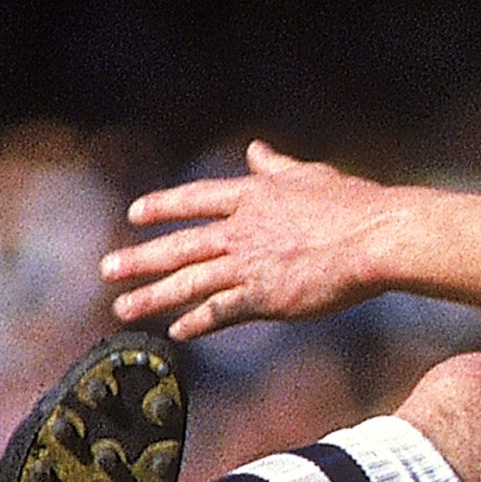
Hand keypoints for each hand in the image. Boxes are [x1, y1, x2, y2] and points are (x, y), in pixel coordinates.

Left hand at [102, 140, 390, 338]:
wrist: (373, 238)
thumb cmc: (354, 206)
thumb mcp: (310, 175)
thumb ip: (277, 167)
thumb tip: (257, 149)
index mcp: (252, 196)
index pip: (194, 199)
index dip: (162, 207)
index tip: (135, 215)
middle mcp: (240, 229)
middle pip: (179, 245)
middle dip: (140, 259)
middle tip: (108, 270)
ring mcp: (249, 264)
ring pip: (189, 281)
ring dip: (153, 296)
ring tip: (124, 308)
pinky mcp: (265, 297)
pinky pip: (221, 311)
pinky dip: (197, 321)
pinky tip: (177, 331)